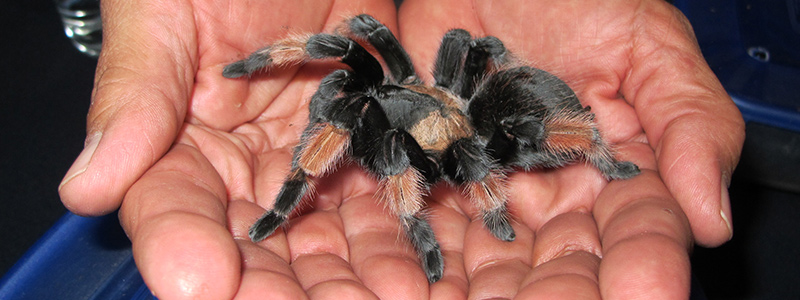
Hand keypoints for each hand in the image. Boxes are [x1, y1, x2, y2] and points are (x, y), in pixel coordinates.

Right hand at [58, 0, 422, 298]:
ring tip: (384, 297)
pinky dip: (400, 220)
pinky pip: (382, 184)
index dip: (185, 249)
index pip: (174, 209)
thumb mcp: (161, 11)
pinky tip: (419, 258)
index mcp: (177, 138)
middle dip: (281, 284)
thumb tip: (86, 188)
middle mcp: (244, 159)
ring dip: (353, 269)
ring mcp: (309, 150)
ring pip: (327, 228)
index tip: (204, 284)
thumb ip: (133, 95)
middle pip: (257, 240)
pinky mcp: (366, 133)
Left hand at [398, 0, 743, 297]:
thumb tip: (712, 221)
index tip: (643, 294)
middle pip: (557, 261)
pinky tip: (402, 280)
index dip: (642, 264)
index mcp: (615, 172)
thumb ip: (689, 122)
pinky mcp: (430, 164)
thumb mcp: (649, 46)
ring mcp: (486, 183)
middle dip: (552, 295)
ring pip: (484, 253)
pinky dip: (407, 247)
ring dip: (472, 289)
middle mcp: (551, 191)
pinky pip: (419, 211)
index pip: (636, 231)